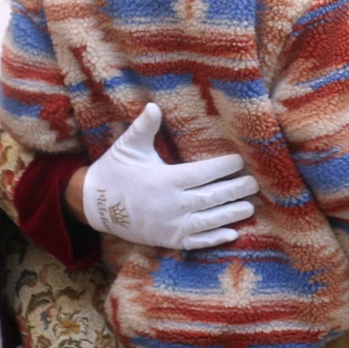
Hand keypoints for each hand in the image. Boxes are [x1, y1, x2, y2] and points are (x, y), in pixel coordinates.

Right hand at [80, 103, 259, 249]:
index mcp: (164, 180)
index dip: (223, 168)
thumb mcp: (128, 147)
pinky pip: (195, 241)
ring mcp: (169, 225)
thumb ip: (144, 127)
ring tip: (249, 206)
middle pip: (210, 197)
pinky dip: (214, 239)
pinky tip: (232, 233)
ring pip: (208, 221)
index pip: (202, 174)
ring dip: (231, 214)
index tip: (239, 162)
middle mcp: (170, 205)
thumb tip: (154, 105)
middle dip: (234, 190)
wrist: (93, 205)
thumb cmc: (114, 171)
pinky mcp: (167, 240)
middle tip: (254, 184)